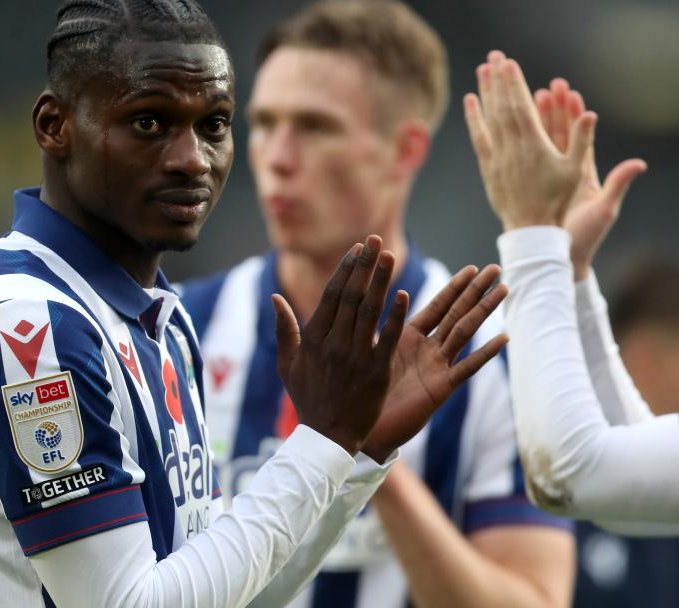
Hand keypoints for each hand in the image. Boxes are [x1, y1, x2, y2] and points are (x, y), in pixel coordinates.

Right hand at [272, 235, 407, 455]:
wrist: (327, 438)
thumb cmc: (308, 399)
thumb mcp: (287, 365)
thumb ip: (284, 329)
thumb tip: (275, 298)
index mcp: (313, 339)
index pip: (332, 295)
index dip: (346, 269)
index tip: (358, 248)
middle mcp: (334, 344)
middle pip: (351, 296)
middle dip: (364, 266)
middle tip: (376, 240)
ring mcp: (355, 358)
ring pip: (369, 311)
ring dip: (379, 281)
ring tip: (388, 256)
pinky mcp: (375, 373)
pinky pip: (386, 339)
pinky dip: (393, 316)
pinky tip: (403, 294)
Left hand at [361, 265, 508, 462]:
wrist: (363, 428)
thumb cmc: (361, 392)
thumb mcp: (368, 351)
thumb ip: (374, 327)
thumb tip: (362, 295)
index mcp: (410, 338)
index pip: (438, 306)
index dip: (455, 287)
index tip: (472, 268)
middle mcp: (428, 350)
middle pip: (457, 313)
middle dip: (476, 291)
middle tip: (495, 269)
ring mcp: (438, 368)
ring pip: (465, 332)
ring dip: (484, 311)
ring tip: (504, 290)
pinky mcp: (440, 388)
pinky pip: (466, 367)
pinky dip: (484, 353)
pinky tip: (503, 337)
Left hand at [464, 51, 594, 230]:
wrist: (531, 228)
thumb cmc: (558, 201)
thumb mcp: (575, 171)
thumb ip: (582, 140)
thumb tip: (591, 113)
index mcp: (534, 146)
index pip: (521, 107)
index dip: (514, 84)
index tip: (509, 63)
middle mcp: (512, 148)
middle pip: (503, 107)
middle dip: (499, 80)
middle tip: (494, 56)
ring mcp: (498, 157)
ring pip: (489, 119)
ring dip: (485, 92)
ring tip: (482, 69)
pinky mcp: (489, 166)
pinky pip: (480, 137)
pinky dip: (474, 118)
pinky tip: (470, 100)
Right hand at [534, 78, 646, 279]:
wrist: (563, 257)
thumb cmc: (585, 237)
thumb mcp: (604, 210)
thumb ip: (618, 184)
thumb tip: (639, 163)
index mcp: (584, 173)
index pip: (579, 137)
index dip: (574, 114)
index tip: (569, 92)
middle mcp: (567, 171)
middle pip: (559, 132)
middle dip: (553, 107)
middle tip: (548, 84)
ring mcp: (549, 177)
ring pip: (541, 142)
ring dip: (535, 120)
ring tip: (528, 95)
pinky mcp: (536, 185)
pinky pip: (527, 159)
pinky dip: (520, 141)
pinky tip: (510, 126)